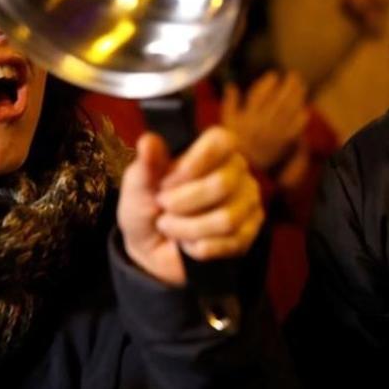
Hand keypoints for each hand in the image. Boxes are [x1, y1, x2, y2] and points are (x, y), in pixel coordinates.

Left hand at [118, 128, 263, 285]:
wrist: (151, 247)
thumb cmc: (148, 206)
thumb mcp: (139, 185)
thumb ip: (147, 164)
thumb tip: (147, 141)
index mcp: (215, 149)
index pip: (223, 141)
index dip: (192, 164)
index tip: (166, 181)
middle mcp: (238, 172)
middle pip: (221, 184)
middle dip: (182, 203)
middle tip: (164, 207)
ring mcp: (248, 202)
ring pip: (225, 219)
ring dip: (186, 229)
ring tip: (170, 227)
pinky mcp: (249, 233)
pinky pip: (229, 243)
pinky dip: (197, 247)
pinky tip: (188, 243)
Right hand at [221, 71, 309, 171]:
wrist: (243, 168)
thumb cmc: (235, 143)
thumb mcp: (226, 123)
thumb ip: (229, 104)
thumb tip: (230, 85)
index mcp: (247, 118)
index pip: (258, 97)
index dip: (267, 84)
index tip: (274, 75)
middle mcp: (261, 124)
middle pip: (277, 102)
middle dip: (287, 87)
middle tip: (294, 75)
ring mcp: (273, 134)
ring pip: (287, 113)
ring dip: (296, 98)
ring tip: (301, 86)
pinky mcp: (282, 144)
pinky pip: (294, 130)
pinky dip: (300, 119)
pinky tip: (305, 109)